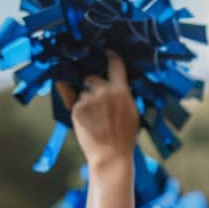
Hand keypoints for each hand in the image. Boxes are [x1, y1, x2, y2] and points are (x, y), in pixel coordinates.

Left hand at [69, 52, 139, 169]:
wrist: (111, 155)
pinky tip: (88, 122)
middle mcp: (103, 91)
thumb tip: (119, 86)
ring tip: (94, 117)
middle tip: (97, 100)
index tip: (107, 52)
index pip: (115, 64)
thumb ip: (124, 96)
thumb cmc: (125, 138)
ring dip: (86, 100)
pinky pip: (76, 103)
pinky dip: (80, 110)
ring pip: (83, 93)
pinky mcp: (76, 109)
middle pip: (92, 78)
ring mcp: (88, 100)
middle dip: (93, 85)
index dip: (110, 56)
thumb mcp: (132, 112)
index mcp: (121, 90)